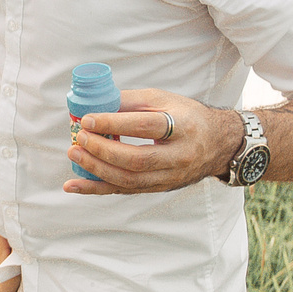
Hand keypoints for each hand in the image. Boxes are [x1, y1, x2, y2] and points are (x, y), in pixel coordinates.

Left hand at [63, 90, 239, 194]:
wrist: (219, 144)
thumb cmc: (188, 117)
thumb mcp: (165, 99)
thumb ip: (131, 101)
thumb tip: (95, 104)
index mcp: (184, 127)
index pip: (145, 126)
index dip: (114, 124)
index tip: (88, 119)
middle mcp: (180, 156)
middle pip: (137, 159)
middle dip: (103, 150)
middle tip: (80, 138)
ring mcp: (171, 176)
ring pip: (130, 180)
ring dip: (97, 170)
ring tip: (74, 154)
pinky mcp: (160, 188)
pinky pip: (125, 191)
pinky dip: (96, 189)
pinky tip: (73, 185)